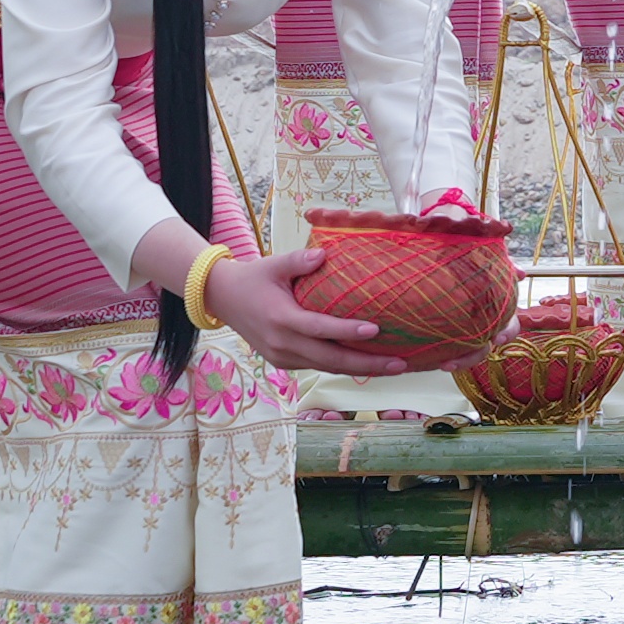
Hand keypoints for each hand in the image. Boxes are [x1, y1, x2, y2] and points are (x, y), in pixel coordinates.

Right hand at [200, 244, 466, 377]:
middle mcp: (282, 344)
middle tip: (400, 363)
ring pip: (327, 367)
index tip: (376, 330)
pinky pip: (318, 366)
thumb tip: (325, 253)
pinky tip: (368, 364)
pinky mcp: (284, 363)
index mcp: (281, 318)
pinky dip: (343, 366)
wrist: (222, 299)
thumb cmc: (254, 278)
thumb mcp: (273, 264)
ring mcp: (283, 358)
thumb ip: (299, 260)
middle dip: (367, 364)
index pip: (320, 328)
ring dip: (360, 369)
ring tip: (393, 367)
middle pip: (331, 359)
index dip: (348, 331)